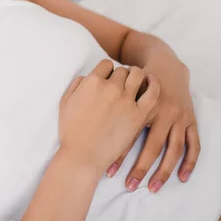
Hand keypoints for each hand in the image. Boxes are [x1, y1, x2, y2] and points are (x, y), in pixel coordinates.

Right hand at [58, 60, 159, 176]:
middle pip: (122, 70)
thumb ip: (77, 84)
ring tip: (137, 81)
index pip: (106, 64)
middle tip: (121, 84)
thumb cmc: (71, 130)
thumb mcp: (66, 102)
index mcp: (92, 82)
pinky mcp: (139, 114)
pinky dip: (154, 84)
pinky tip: (152, 83)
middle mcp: (110, 87)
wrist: (83, 155)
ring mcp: (126, 100)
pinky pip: (152, 93)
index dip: (107, 71)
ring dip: (137, 76)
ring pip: (138, 76)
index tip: (107, 78)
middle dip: (121, 75)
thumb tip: (86, 77)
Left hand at [105, 60, 199, 193]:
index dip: (117, 154)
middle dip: (140, 168)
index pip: (127, 132)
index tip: (108, 172)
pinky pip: (193, 145)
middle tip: (128, 185)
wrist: (165, 69)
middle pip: (151, 145)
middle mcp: (161, 110)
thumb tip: (78, 117)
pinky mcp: (190, 120)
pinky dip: (188, 163)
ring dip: (162, 172)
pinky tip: (181, 178)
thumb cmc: (133, 82)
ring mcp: (177, 117)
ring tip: (149, 187)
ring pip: (171, 149)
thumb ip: (99, 99)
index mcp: (139, 101)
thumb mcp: (117, 86)